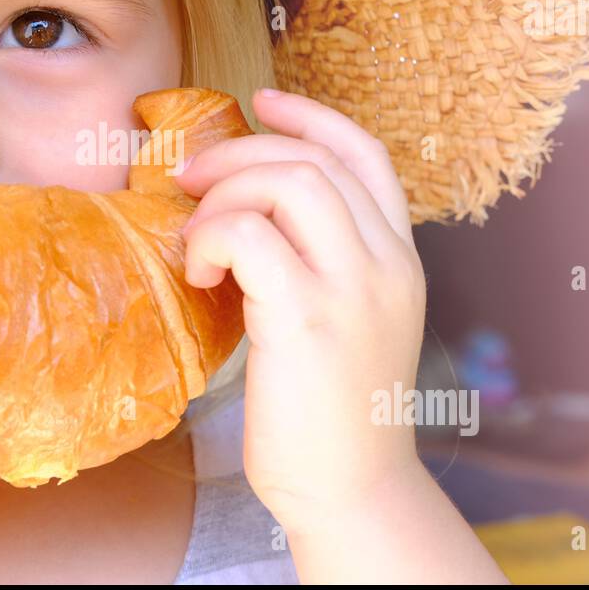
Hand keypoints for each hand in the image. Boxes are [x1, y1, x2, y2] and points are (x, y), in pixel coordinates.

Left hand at [176, 87, 426, 535]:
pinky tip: (201, 275)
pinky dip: (211, 237)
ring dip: (224, 194)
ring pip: (287, 183)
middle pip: (314, 160)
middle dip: (240, 153)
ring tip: (197, 237)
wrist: (350, 489)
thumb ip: (319, 262)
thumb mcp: (346, 320)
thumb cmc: (331, 409)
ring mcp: (353, 289)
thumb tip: (243, 210)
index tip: (261, 100)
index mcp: (399, 258)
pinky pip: (249, 234)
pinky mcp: (307, 319)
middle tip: (189, 179)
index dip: (310, 117)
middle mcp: (387, 264)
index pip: (364, 154)